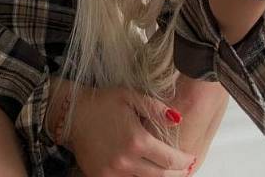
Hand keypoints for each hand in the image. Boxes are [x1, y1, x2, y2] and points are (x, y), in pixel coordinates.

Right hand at [69, 85, 195, 176]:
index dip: (184, 161)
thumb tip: (178, 119)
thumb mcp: (132, 96)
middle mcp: (126, 161)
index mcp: (137, 140)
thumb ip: (156, 108)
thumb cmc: (104, 102)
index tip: (192, 158)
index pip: (169, 159)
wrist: (73, 114)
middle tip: (186, 168)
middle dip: (177, 173)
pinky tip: (148, 172)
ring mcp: (112, 172)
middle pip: (160, 176)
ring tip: (170, 171)